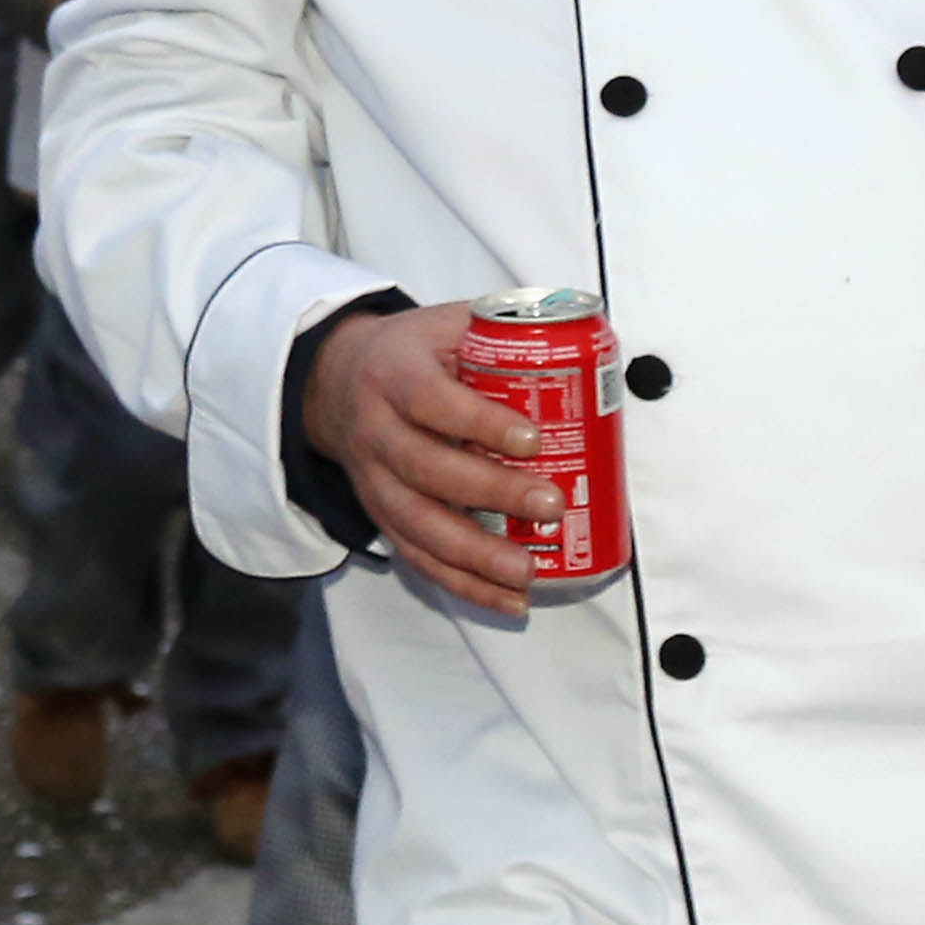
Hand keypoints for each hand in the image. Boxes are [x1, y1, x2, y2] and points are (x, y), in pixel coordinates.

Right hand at [297, 300, 552, 613]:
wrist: (335, 381)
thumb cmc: (412, 355)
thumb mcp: (445, 325)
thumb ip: (501, 334)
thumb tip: (589, 351)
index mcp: (394, 375)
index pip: (431, 401)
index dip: (480, 422)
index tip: (533, 440)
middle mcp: (376, 430)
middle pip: (426, 468)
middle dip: (491, 493)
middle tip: (551, 506)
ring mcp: (374, 480)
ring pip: (417, 523)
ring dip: (474, 554)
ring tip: (528, 570)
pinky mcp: (381, 515)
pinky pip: (417, 556)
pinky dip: (463, 584)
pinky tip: (509, 599)